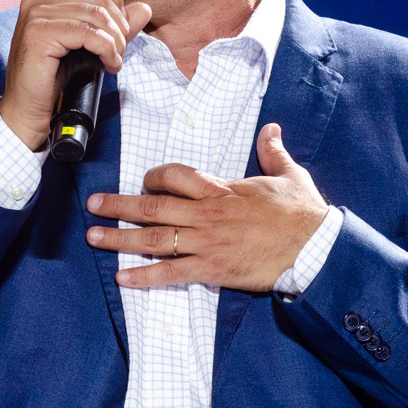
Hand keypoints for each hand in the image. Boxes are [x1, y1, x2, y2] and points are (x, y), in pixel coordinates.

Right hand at [0, 0, 151, 150]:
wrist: (27, 108)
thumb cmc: (54, 77)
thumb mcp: (89, 45)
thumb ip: (115, 25)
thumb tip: (144, 8)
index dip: (114, 0)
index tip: (118, 29)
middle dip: (119, 24)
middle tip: (119, 50)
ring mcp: (36, 14)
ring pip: (96, 14)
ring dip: (115, 40)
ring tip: (114, 59)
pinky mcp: (39, 34)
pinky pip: (88, 34)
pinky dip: (107, 50)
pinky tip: (109, 65)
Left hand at [85, 123, 328, 290]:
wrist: (315, 248)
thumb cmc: (302, 213)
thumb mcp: (288, 175)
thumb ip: (272, 151)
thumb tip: (271, 129)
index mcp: (221, 188)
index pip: (175, 176)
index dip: (154, 176)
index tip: (146, 181)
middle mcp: (207, 213)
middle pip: (153, 207)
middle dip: (118, 205)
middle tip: (92, 205)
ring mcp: (207, 242)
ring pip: (154, 239)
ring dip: (120, 237)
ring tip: (94, 236)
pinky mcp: (213, 269)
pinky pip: (171, 273)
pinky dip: (145, 277)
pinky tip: (123, 277)